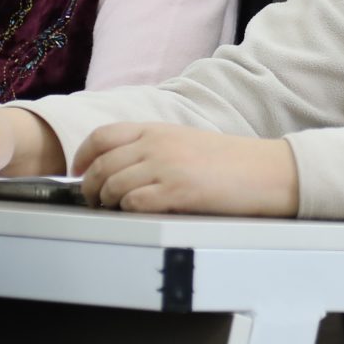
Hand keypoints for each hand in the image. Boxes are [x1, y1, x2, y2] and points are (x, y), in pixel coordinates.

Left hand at [73, 123, 298, 215]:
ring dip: (107, 202)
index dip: (82, 157)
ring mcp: (165, 167)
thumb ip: (151, 148)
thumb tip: (118, 167)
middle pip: (100, 165)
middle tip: (94, 200)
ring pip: (112, 186)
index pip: (101, 137)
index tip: (78, 172)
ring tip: (114, 211)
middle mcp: (156, 145)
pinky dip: (128, 211)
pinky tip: (139, 214)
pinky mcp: (176, 192)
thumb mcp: (184, 141)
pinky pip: (134, 203)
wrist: (265, 172)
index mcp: (156, 129)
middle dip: (89, 187)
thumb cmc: (230, 162)